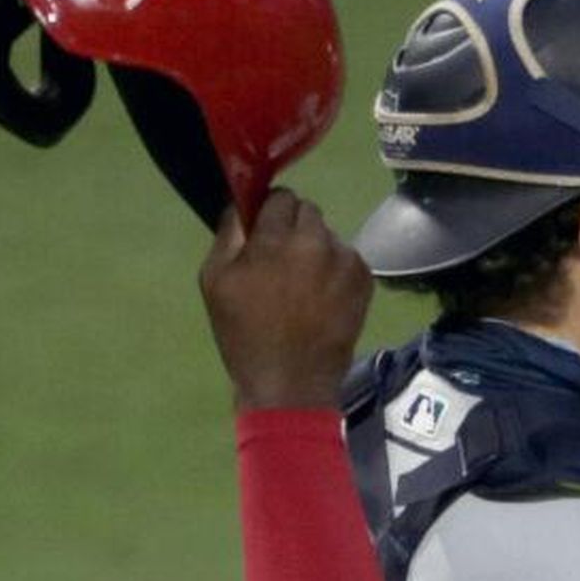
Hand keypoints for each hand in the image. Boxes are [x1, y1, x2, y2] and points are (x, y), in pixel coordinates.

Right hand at [199, 187, 372, 413]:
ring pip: (329, 235)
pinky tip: (324, 297)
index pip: (279, 197)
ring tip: (305, 284)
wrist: (291, 383)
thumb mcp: (215, 281)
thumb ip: (229, 234)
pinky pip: (348, 258)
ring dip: (316, 248)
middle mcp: (315, 241)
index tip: (263, 233)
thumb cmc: (245, 335)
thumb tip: (242, 205)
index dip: (269, 213)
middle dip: (293, 228)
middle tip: (282, 260)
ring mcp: (345, 260)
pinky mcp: (364, 280)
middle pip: (307, 211)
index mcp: (275, 239)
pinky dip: (336, 269)